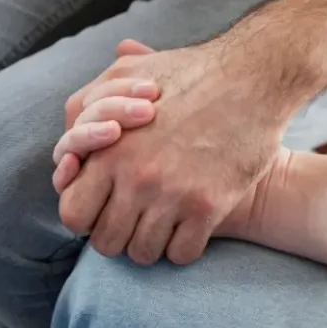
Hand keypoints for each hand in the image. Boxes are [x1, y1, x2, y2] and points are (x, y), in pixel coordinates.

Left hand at [59, 38, 286, 264]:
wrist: (254, 78)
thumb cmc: (188, 74)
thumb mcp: (127, 75)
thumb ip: (91, 103)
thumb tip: (72, 131)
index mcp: (107, 152)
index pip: (73, 214)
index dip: (85, 218)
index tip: (101, 210)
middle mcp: (136, 179)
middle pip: (105, 242)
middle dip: (116, 237)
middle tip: (131, 223)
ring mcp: (172, 196)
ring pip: (143, 253)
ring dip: (149, 244)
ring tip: (159, 226)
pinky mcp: (208, 206)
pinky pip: (181, 253)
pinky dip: (182, 247)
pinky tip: (187, 228)